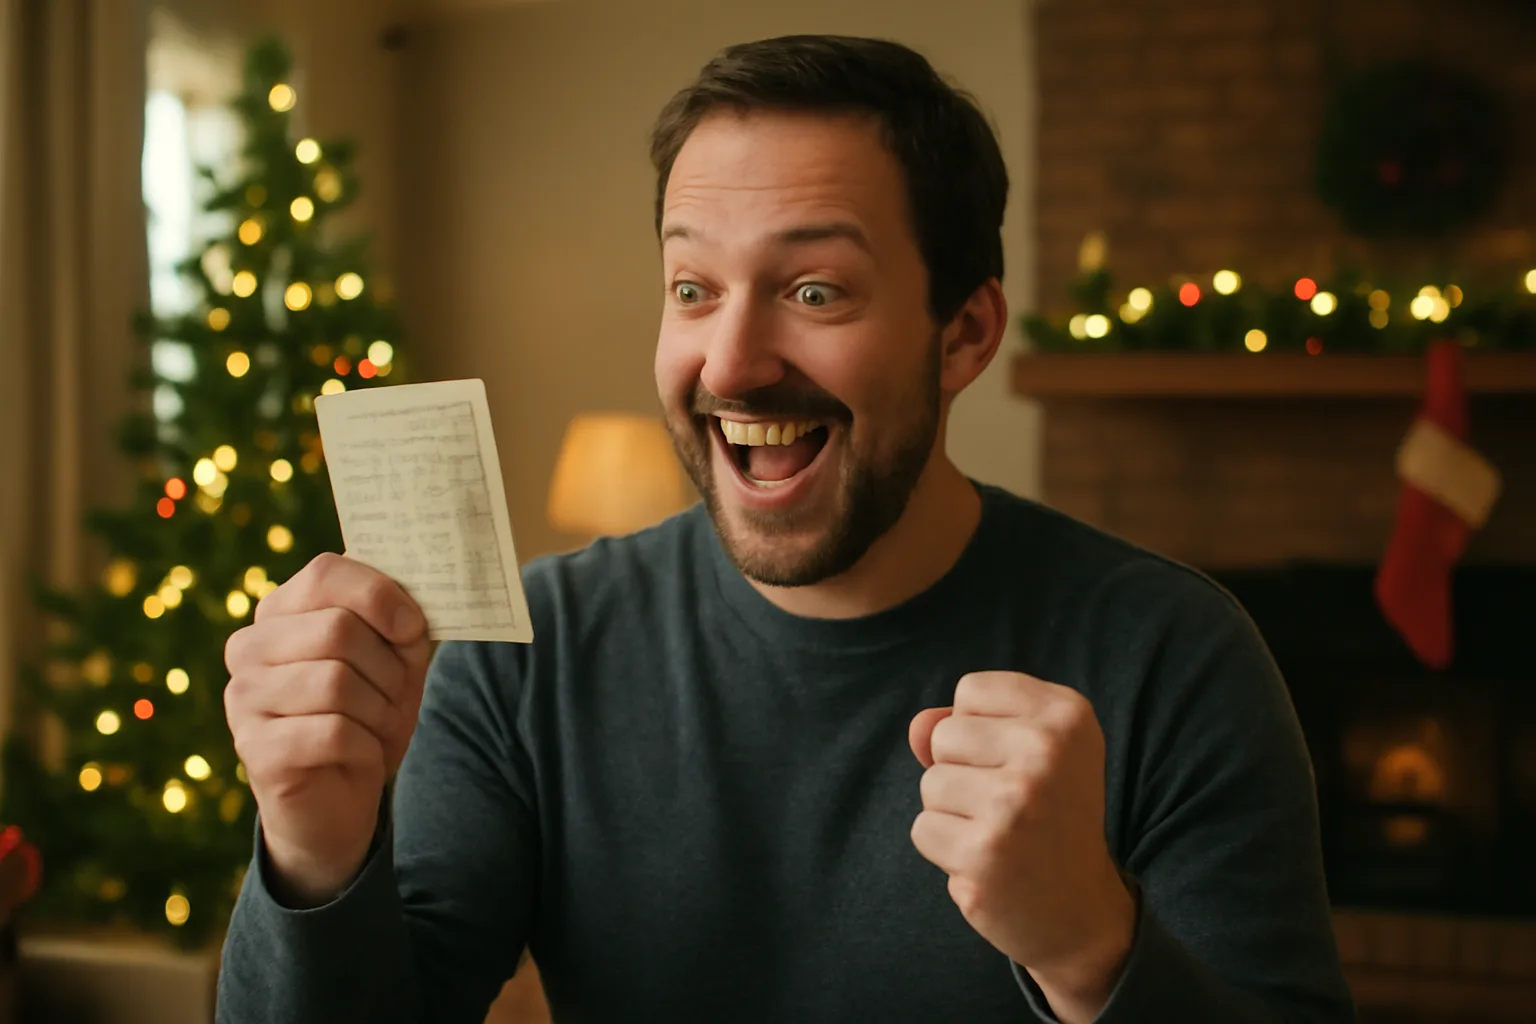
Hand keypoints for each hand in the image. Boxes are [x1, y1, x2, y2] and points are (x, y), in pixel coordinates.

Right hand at [224, 553, 430, 906]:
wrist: (341, 800)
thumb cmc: (367, 715)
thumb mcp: (395, 660)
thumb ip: (400, 621)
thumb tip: (410, 607)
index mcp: (280, 612)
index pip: (325, 573)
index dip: (380, 596)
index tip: (412, 629)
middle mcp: (249, 648)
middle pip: (337, 629)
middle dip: (388, 667)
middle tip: (395, 694)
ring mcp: (243, 698)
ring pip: (336, 683)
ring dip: (379, 709)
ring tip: (377, 725)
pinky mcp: (255, 748)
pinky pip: (332, 732)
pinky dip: (365, 744)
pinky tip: (359, 753)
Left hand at [909, 671, 1135, 1021]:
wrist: (1080, 911)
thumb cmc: (1048, 817)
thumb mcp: (1027, 752)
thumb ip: (967, 724)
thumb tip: (918, 728)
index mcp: (1068, 714)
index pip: (971, 690)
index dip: (980, 729)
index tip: (1019, 763)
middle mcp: (1048, 751)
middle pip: (944, 735)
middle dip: (962, 771)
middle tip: (1010, 807)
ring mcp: (1016, 802)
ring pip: (930, 783)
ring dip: (952, 813)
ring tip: (998, 833)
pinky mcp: (984, 852)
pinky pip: (923, 829)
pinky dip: (945, 850)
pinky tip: (986, 862)